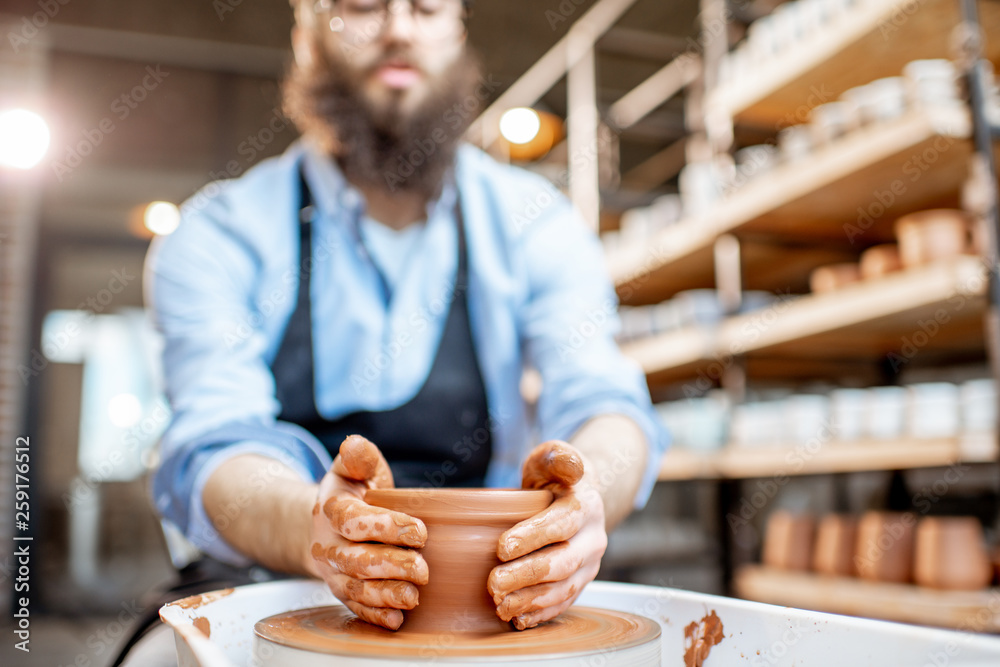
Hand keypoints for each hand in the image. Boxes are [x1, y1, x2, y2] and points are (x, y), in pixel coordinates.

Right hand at [307, 435, 428, 629]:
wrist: (328, 526)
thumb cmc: (353, 493)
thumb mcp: (354, 469)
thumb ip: (358, 457)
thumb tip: (354, 443)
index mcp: (332, 510)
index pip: (353, 520)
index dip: (386, 527)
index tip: (420, 530)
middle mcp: (328, 544)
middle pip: (355, 560)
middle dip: (391, 565)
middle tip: (423, 568)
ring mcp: (333, 572)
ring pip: (354, 588)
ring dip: (385, 594)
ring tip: (413, 595)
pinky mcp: (342, 592)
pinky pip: (355, 607)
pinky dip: (375, 615)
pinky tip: (397, 618)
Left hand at [487, 441, 607, 629]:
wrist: (577, 497)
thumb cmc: (554, 476)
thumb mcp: (552, 456)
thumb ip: (557, 456)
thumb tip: (572, 465)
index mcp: (587, 506)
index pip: (562, 524)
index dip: (533, 537)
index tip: (501, 548)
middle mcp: (594, 538)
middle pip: (562, 563)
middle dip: (526, 576)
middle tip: (493, 583)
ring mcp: (590, 564)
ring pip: (564, 589)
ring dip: (531, 601)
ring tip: (500, 605)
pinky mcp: (581, 582)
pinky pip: (564, 603)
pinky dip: (541, 615)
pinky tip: (517, 619)